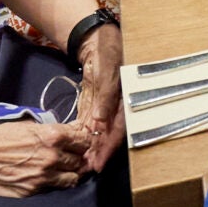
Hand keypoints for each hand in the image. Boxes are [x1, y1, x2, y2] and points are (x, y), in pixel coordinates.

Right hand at [0, 118, 89, 195]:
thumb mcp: (25, 122)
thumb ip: (49, 128)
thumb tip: (68, 130)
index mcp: (53, 136)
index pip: (85, 140)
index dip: (84, 140)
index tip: (81, 141)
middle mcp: (52, 157)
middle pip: (81, 160)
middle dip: (78, 157)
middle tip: (72, 154)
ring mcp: (43, 177)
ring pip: (73, 178)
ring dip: (70, 172)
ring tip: (61, 168)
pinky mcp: (32, 191)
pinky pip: (54, 188)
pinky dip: (54, 183)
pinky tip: (46, 176)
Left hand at [74, 21, 124, 171]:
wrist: (95, 37)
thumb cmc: (107, 51)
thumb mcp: (106, 72)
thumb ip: (105, 97)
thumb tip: (100, 124)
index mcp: (128, 99)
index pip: (119, 129)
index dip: (109, 148)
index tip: (99, 164)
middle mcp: (119, 105)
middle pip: (109, 133)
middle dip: (99, 152)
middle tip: (87, 169)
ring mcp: (107, 105)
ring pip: (100, 130)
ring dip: (92, 146)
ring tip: (82, 162)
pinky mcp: (96, 102)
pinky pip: (91, 121)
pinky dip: (86, 134)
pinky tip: (79, 145)